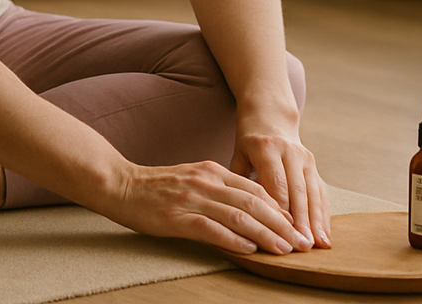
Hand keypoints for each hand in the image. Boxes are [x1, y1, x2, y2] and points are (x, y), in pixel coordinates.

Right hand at [94, 159, 316, 256]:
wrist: (119, 184)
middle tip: (302, 243)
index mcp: (213, 172)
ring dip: (266, 234)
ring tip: (284, 249)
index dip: (281, 209)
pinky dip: (235, 240)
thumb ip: (220, 191)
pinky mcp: (177, 218)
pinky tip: (250, 250)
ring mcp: (192, 199)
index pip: (257, 189)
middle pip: (255, 203)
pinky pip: (212, 229)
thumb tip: (250, 212)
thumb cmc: (156, 187)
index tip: (298, 226)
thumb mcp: (193, 180)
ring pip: (239, 216)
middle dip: (283, 225)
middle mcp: (207, 182)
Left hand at [233, 121, 331, 248]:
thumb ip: (239, 181)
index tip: (280, 233)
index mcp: (267, 148)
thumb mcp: (239, 154)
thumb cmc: (249, 141)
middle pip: (297, 191)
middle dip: (301, 221)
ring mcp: (305, 158)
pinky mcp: (314, 165)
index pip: (276, 183)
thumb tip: (238, 213)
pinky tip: (325, 234)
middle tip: (302, 246)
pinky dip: (324, 214)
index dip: (280, 210)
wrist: (270, 116)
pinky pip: (320, 192)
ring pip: (312, 193)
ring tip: (318, 245)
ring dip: (316, 221)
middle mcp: (290, 152)